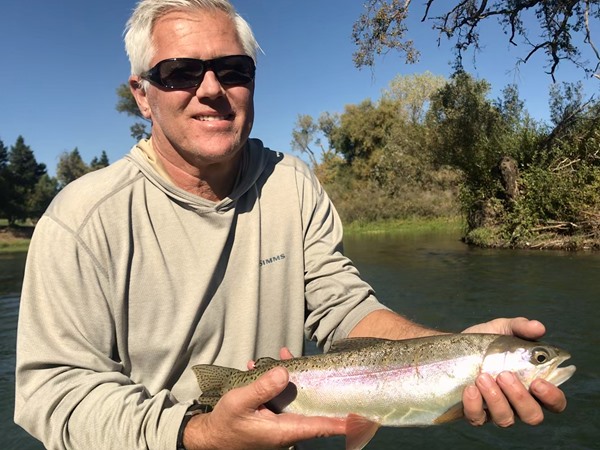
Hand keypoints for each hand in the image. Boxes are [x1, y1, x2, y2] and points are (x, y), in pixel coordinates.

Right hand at [185, 363, 344, 449]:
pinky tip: (263, 366)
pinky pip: (282, 396)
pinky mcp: (272, 416)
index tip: (360, 418)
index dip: (339, 422)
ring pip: (296, 398)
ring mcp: (280, 423)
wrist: (211, 436)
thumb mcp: (240, 402)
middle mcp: (286, 428)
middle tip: (325, 368)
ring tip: (282, 354)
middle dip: (317, 385)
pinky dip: (276, 380)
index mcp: (283, 430)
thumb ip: (262, 388)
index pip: (318, 426)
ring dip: (293, 377)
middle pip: (312, 408)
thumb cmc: (226, 423)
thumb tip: (285, 372)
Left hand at [461, 317, 567, 426]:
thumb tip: (539, 327)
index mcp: (532, 385)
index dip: (552, 397)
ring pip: (506, 419)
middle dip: (520, 397)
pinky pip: (478, 419)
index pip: (554, 402)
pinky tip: (470, 388)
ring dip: (496, 398)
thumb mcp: (502, 329)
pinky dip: (474, 405)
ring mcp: (496, 410)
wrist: (452, 347)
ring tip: (482, 377)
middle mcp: (518, 403)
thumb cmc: (485, 342)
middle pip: (533, 416)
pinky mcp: (475, 413)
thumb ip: (521, 327)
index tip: (538, 382)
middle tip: (504, 375)